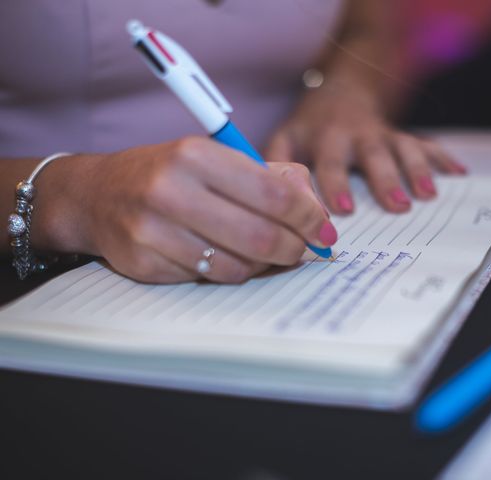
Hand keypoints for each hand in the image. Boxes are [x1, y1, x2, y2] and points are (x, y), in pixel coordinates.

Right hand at [35, 137, 335, 283]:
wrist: (97, 195)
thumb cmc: (170, 174)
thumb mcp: (216, 158)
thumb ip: (271, 178)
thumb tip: (316, 214)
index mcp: (196, 155)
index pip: (274, 192)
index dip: (310, 217)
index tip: (326, 230)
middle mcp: (171, 190)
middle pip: (261, 237)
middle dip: (296, 249)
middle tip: (306, 251)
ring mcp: (152, 231)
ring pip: (236, 268)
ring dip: (262, 266)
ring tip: (265, 253)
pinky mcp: (143, 263)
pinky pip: (207, 281)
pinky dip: (228, 273)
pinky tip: (225, 257)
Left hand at [265, 87, 465, 213]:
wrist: (340, 91)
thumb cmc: (309, 127)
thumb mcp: (286, 138)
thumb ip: (276, 163)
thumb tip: (270, 199)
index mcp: (324, 137)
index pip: (328, 162)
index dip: (333, 184)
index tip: (342, 209)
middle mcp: (355, 134)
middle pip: (371, 155)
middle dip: (384, 180)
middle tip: (397, 207)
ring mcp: (382, 134)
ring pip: (402, 147)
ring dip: (417, 170)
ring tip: (428, 195)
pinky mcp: (401, 135)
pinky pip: (425, 144)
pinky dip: (442, 157)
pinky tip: (459, 173)